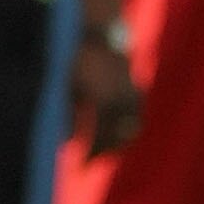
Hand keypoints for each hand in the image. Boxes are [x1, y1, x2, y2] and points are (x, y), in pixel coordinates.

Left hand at [70, 30, 142, 156]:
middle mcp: (124, 101)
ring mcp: (135, 96)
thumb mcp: (69, 89)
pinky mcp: (139, 91)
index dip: (90, 156)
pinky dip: (126, 130)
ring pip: (132, 130)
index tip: (79, 169)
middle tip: (88, 162)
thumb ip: (69, 118)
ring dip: (118, 144)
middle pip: (119, 139)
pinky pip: (136, 118)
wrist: (102, 34)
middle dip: (104, 154)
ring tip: (100, 151)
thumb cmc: (80, 61)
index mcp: (105, 102)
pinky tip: (111, 133)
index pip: (100, 139)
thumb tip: (65, 147)